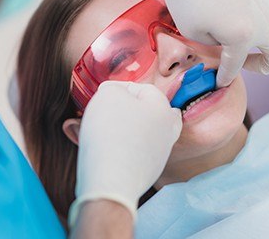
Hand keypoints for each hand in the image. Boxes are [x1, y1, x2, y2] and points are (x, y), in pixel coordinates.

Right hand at [69, 81, 181, 226]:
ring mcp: (160, 153)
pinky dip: (122, 146)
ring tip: (101, 128)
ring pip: (142, 132)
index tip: (102, 94)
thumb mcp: (108, 95)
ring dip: (124, 127)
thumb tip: (114, 93)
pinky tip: (106, 147)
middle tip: (107, 110)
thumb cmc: (110, 132)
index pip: (142, 88)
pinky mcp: (148, 171)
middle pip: (148, 111)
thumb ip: (113, 88)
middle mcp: (167, 130)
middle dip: (127, 108)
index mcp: (163, 108)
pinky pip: (135, 151)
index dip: (119, 88)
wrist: (111, 180)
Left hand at [119, 0, 268, 86]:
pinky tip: (241, 15)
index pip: (235, 65)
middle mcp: (266, 18)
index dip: (225, 77)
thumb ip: (215, 44)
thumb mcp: (194, 32)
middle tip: (243, 63)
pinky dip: (260, 19)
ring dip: (264, 41)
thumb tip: (225, 42)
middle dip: (261, 65)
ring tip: (243, 39)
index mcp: (245, 36)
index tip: (220, 81)